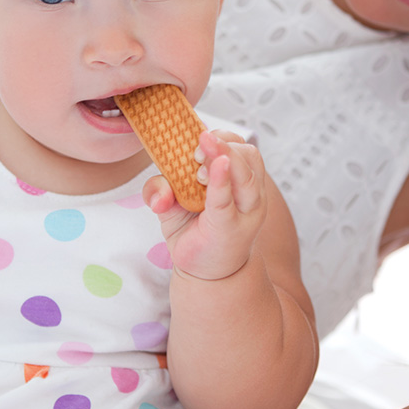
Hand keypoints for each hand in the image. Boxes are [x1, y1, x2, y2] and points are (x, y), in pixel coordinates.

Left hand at [144, 130, 267, 279]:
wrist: (206, 271)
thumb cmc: (193, 229)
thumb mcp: (170, 203)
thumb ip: (160, 189)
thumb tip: (160, 194)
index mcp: (237, 176)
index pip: (239, 145)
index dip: (220, 137)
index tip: (197, 138)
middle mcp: (248, 191)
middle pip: (248, 154)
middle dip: (222, 144)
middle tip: (195, 152)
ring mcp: (244, 211)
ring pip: (246, 174)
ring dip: (222, 158)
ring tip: (198, 163)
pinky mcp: (230, 228)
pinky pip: (226, 201)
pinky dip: (219, 183)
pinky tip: (207, 173)